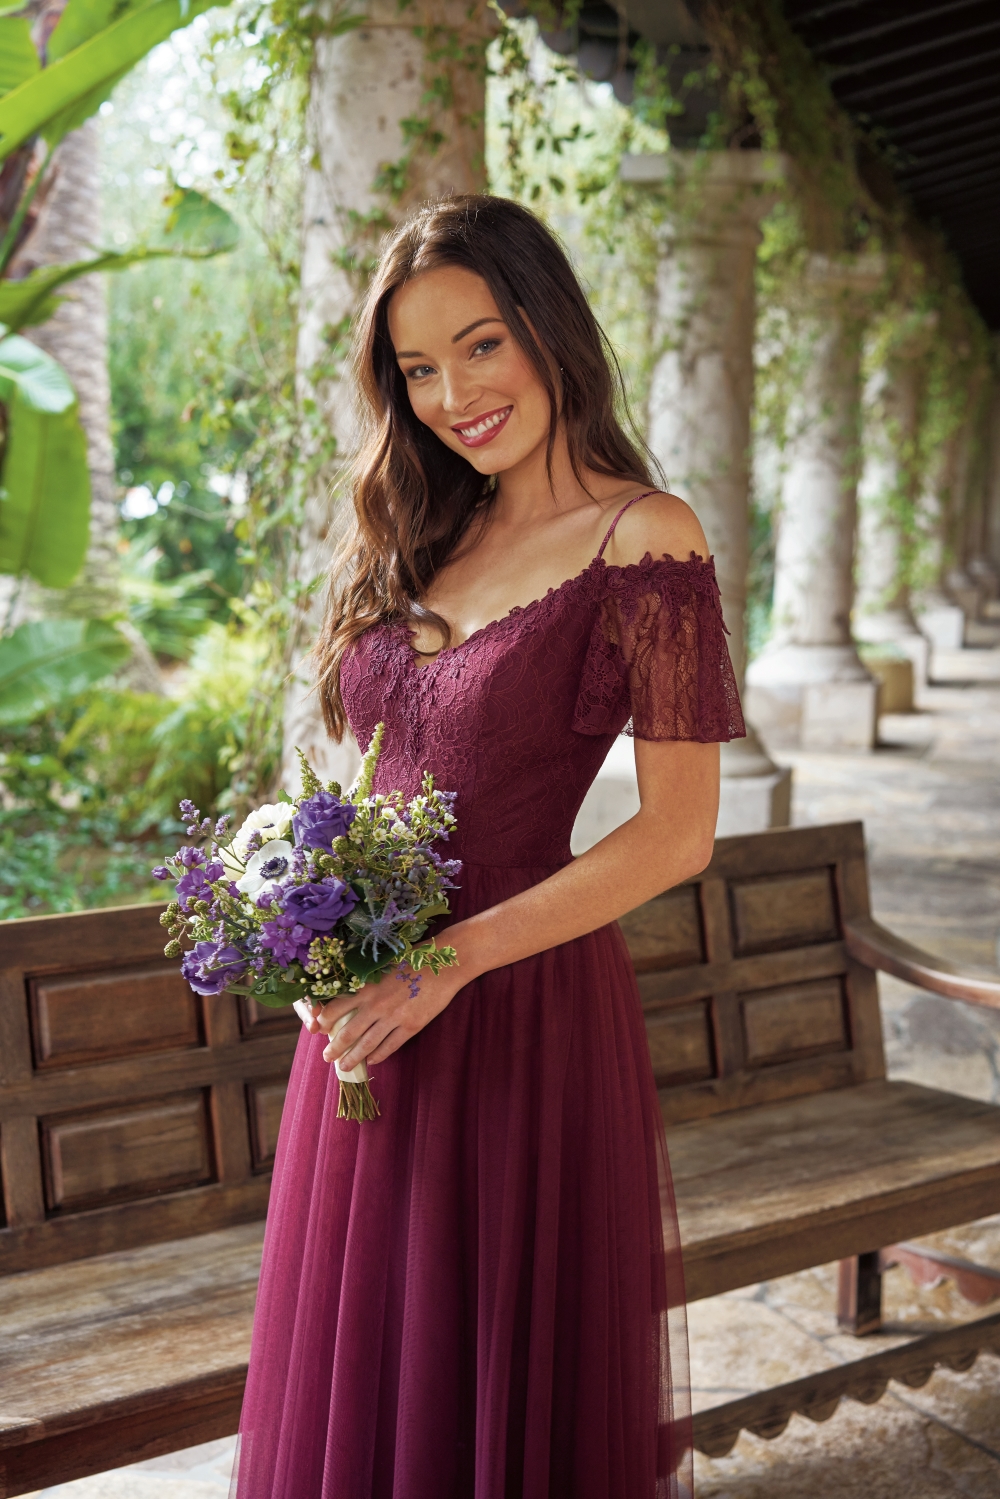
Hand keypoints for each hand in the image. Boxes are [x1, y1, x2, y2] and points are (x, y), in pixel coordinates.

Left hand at [307, 957, 464, 1068]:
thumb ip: (366, 980)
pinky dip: (378, 1056)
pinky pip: (390, 1046)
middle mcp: (376, 1004)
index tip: (318, 1029)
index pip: (336, 1007)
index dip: (324, 1020)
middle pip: (348, 1032)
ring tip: (343, 1067)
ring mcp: (394, 1017)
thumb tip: (349, 994)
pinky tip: (372, 1061)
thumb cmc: (414, 958)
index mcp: (367, 986)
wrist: (445, 963)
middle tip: (327, 1057)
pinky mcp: (411, 1026)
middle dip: (335, 1048)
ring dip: (353, 1058)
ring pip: (367, 1044)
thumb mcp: (383, 965)